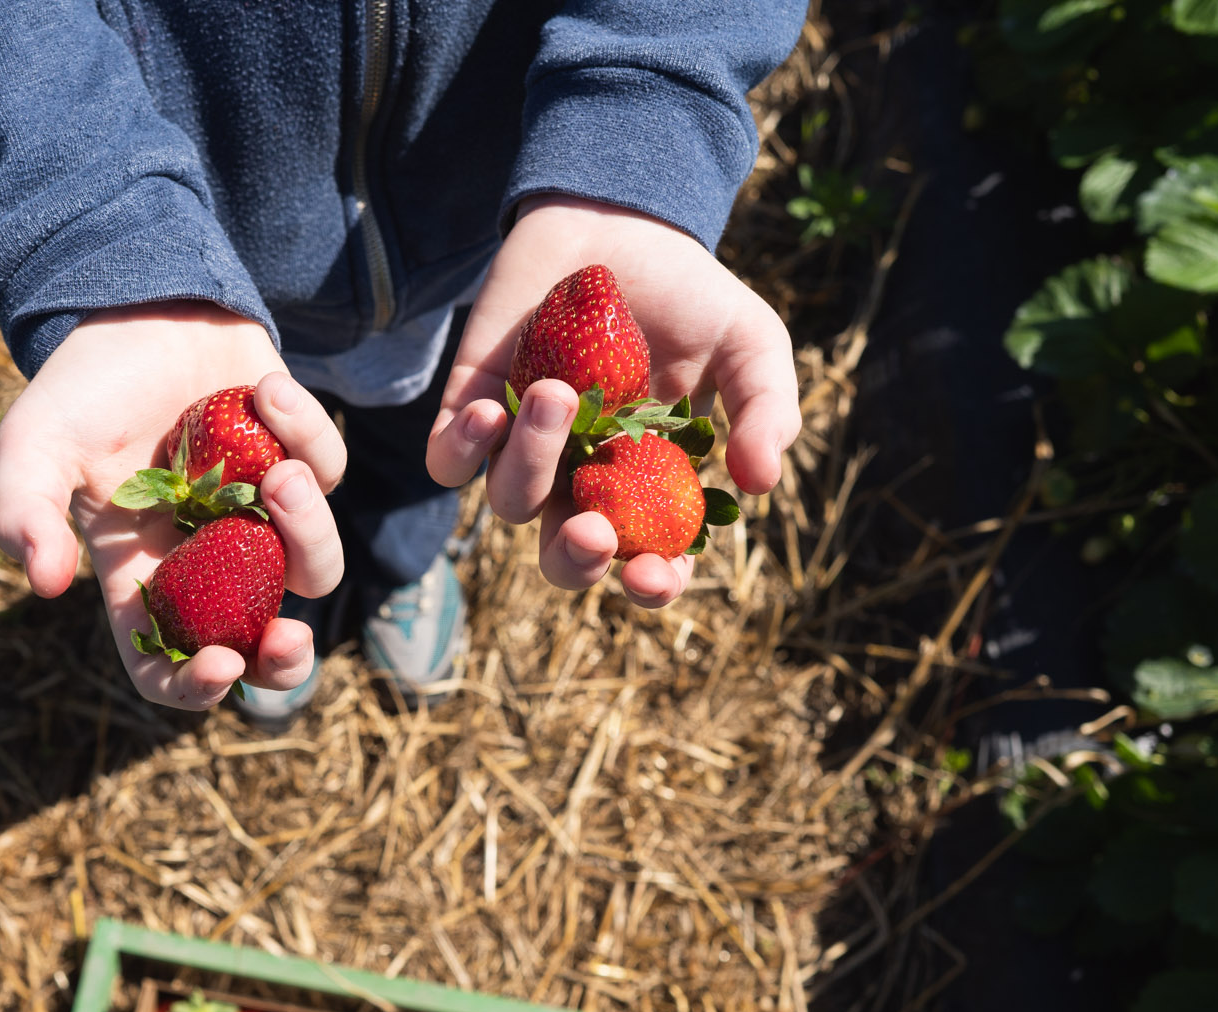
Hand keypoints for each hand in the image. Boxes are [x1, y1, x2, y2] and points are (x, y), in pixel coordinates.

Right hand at [0, 302, 346, 709]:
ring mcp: (260, 516)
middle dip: (284, 661)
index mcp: (143, 574)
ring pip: (312, 565)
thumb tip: (43, 583)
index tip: (218, 668)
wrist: (136, 307)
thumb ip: (23, 511)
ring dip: (307, 529)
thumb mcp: (32, 444)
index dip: (192, 687)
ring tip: (280, 475)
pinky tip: (262, 389)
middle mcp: (207, 559)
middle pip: (260, 642)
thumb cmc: (80, 387)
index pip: (168, 662)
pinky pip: (326, 473)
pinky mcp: (299, 461)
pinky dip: (304, 433)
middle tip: (291, 639)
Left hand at [427, 195, 801, 608]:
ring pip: (511, 501)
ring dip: (532, 460)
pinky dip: (463, 449)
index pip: (646, 564)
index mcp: (649, 486)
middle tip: (593, 528)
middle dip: (576, 560)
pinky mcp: (471, 408)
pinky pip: (449, 462)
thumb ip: (767, 410)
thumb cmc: (688, 295)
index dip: (651, 586)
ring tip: (559, 392)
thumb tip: (760, 483)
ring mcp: (524, 447)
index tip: (653, 574)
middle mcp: (582, 479)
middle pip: (565, 559)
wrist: (617, 219)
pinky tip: (489, 411)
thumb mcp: (750, 344)